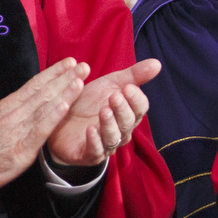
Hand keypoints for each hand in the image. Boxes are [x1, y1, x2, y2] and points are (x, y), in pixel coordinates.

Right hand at [0, 59, 87, 190]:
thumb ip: (14, 108)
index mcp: (9, 105)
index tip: (70, 63)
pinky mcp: (23, 147)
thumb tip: (30, 97)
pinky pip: (40, 129)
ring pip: (44, 106)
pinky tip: (65, 107)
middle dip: (65, 77)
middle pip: (44, 91)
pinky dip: (52, 117)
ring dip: (64, 93)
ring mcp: (19, 128)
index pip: (35, 84)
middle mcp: (15, 112)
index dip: (54, 72)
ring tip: (79, 81)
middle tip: (84, 66)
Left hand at [47, 58, 162, 167]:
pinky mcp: (89, 154)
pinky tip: (90, 129)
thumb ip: (133, 75)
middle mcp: (121, 131)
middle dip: (122, 110)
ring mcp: (106, 144)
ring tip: (104, 111)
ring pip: (114, 137)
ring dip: (110, 124)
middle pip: (128, 123)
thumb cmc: (89, 101)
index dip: (135, 99)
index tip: (128, 87)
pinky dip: (94, 141)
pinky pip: (95, 150)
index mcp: (128, 113)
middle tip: (114, 97)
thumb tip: (157, 63)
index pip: (140, 109)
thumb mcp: (110, 83)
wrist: (60, 117)